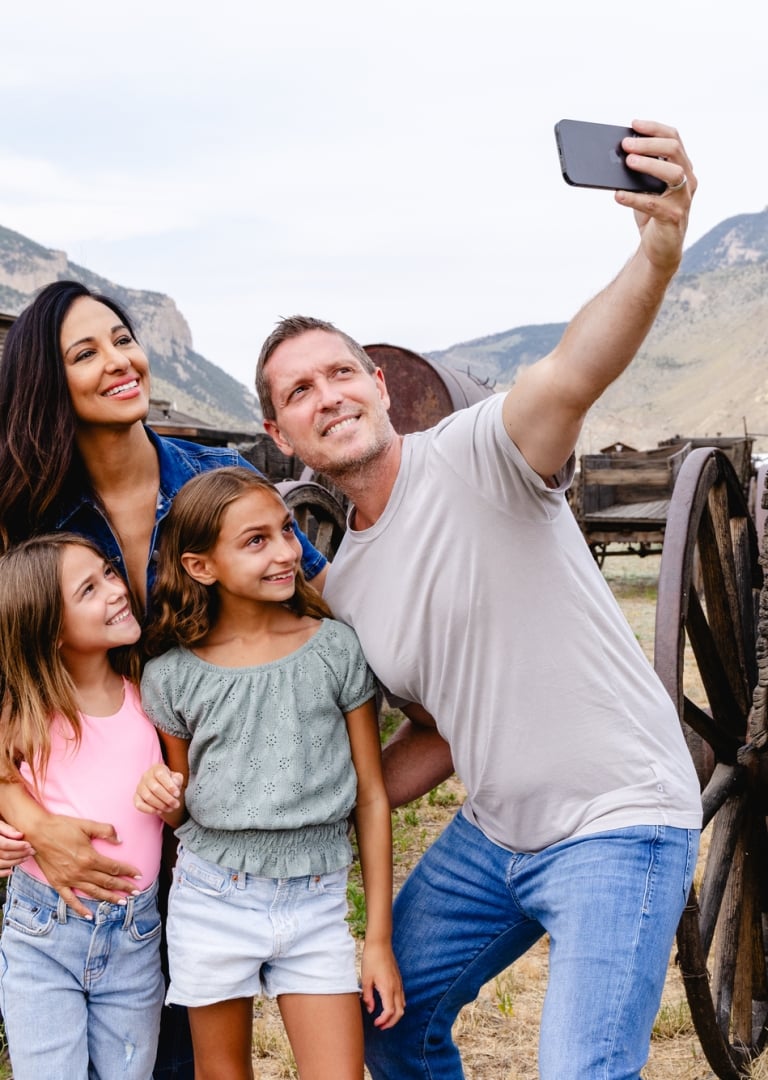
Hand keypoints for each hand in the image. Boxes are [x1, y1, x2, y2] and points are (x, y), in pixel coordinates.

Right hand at [0, 819, 33, 877]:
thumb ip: (7, 829)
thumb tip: (20, 835)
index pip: (5, 844)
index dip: (18, 846)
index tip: (29, 845)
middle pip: (4, 854)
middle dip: (20, 854)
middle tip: (32, 851)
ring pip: (1, 863)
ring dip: (15, 862)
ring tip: (26, 858)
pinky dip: (2, 873)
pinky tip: (11, 871)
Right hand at [26, 814, 141, 917]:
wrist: (37, 832)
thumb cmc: (62, 826)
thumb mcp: (87, 824)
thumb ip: (106, 831)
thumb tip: (120, 841)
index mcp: (89, 857)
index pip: (114, 868)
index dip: (128, 871)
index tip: (139, 875)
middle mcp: (81, 871)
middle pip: (107, 882)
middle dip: (123, 887)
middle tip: (136, 892)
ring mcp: (69, 879)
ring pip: (93, 892)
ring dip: (109, 898)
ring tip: (122, 903)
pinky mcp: (58, 883)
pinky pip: (70, 900)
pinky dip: (80, 909)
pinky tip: (90, 916)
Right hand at [134, 763, 183, 815]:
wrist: (162, 788)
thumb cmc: (170, 782)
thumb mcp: (177, 778)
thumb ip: (177, 779)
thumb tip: (175, 783)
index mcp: (156, 768)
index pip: (161, 775)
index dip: (170, 785)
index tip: (178, 794)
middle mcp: (146, 776)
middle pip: (155, 788)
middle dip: (167, 798)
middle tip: (176, 805)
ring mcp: (139, 787)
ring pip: (148, 797)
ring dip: (161, 805)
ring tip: (170, 809)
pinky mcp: (136, 797)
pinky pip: (139, 805)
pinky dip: (149, 810)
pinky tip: (159, 811)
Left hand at [361, 940, 405, 1028]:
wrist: (380, 944)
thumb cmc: (371, 960)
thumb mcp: (366, 979)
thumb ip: (368, 997)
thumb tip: (371, 1010)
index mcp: (388, 988)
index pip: (390, 1012)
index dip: (383, 1021)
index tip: (375, 1023)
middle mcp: (396, 988)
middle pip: (400, 1012)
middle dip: (392, 1023)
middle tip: (381, 1026)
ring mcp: (399, 983)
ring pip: (402, 1005)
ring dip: (395, 1015)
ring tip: (384, 1019)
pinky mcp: (399, 980)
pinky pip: (402, 998)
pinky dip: (397, 1006)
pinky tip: (388, 1006)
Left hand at [617, 119, 696, 275]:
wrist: (660, 248)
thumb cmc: (652, 213)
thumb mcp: (645, 188)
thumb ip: (638, 172)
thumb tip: (613, 155)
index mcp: (683, 167)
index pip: (674, 139)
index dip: (654, 129)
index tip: (633, 124)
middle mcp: (688, 180)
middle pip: (674, 151)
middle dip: (648, 144)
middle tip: (625, 144)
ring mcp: (683, 199)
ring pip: (673, 173)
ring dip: (649, 164)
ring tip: (628, 162)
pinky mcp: (673, 218)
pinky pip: (654, 204)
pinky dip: (635, 198)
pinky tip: (618, 195)